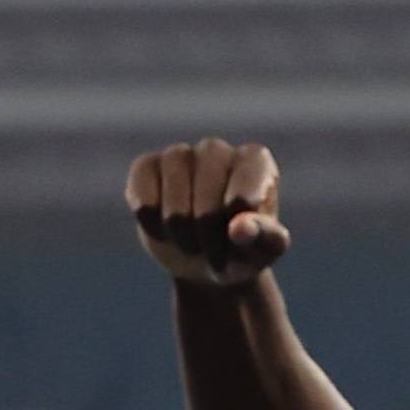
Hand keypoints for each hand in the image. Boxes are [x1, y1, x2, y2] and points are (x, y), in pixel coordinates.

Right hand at [126, 136, 288, 286]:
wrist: (206, 259)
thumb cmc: (244, 249)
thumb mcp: (265, 250)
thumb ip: (264, 237)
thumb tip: (240, 229)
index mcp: (255, 162)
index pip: (247, 184)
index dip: (240, 214)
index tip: (238, 236)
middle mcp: (216, 150)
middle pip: (207, 195)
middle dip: (210, 235)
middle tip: (217, 255)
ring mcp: (179, 154)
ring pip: (174, 197)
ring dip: (182, 233)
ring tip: (193, 244)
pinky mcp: (146, 166)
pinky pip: (144, 197)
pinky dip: (153, 224)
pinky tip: (164, 231)